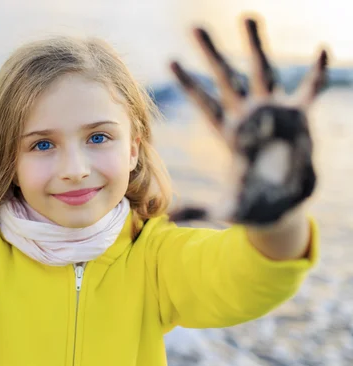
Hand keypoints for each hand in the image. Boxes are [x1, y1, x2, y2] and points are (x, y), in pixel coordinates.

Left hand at [168, 16, 327, 226]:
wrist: (283, 206)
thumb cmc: (251, 204)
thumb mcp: (224, 209)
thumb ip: (198, 210)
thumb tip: (170, 219)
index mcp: (227, 134)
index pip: (203, 104)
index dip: (188, 83)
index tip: (170, 60)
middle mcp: (247, 118)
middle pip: (226, 79)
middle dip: (212, 55)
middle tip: (195, 27)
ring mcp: (273, 114)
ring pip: (262, 73)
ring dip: (255, 47)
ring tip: (246, 17)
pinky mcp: (299, 119)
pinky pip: (310, 92)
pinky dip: (317, 74)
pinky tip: (322, 50)